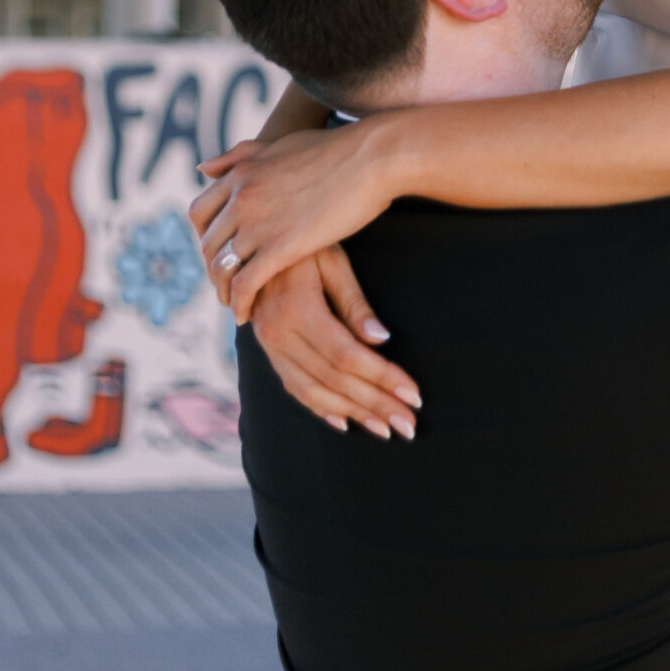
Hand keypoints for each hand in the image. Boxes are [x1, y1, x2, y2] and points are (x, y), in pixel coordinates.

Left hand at [190, 116, 396, 320]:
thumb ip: (241, 155)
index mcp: (241, 173)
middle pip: (209, 243)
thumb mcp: (279, 145)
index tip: (218, 250)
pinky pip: (245, 283)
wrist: (372, 157)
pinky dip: (240, 303)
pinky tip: (245, 315)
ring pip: (223, 266)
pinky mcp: (281, 247)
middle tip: (226, 281)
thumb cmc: (336, 150)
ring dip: (223, 289)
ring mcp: (258, 222)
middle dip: (213, 266)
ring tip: (233, 303)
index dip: (204, 236)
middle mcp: (241, 197)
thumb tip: (204, 168)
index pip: (200, 212)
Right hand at [250, 249, 422, 439]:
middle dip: (375, 405)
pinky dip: (320, 408)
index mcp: (296, 309)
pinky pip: (293, 388)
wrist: (255, 241)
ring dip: (354, 413)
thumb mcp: (333, 259)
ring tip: (387, 429)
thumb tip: (381, 340)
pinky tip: (345, 422)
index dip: (382, 378)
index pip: (346, 356)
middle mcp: (277, 334)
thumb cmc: (306, 243)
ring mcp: (268, 346)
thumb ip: (354, 302)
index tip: (414, 395)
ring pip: (314, 391)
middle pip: (333, 380)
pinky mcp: (267, 351)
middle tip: (410, 425)